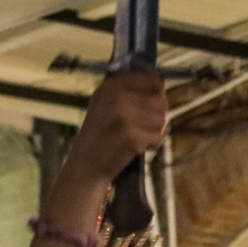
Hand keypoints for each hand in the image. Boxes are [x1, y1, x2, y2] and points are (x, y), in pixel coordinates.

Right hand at [46, 72, 166, 225]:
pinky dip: (151, 145)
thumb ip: (129, 92)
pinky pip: (158, 137)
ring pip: (161, 119)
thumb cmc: (100, 137)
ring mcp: (124, 117)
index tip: (150, 106)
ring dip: (154, 131)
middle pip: (160, 100)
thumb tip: (160, 84)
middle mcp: (117, 97)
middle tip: (142, 127)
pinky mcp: (131, 137)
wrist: (86, 166)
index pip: (152, 80)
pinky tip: (135, 148)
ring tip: (136, 137)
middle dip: (157, 116)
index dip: (157, 94)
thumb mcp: (105, 104)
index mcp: (111, 86)